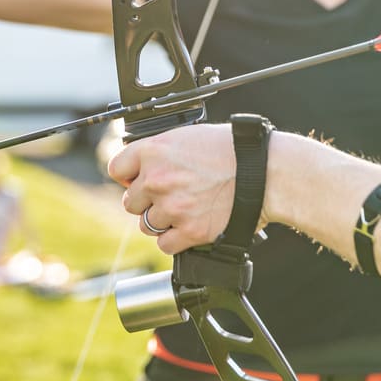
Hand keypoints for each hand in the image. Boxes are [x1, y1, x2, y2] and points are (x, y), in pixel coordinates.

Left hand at [106, 124, 243, 253]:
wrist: (264, 172)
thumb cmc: (233, 150)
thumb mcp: (187, 136)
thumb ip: (159, 152)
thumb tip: (141, 167)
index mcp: (154, 151)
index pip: (116, 169)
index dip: (128, 177)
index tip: (137, 181)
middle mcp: (157, 179)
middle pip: (130, 202)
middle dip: (147, 202)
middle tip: (170, 196)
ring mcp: (172, 206)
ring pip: (146, 225)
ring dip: (162, 221)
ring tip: (184, 210)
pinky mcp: (189, 231)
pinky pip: (164, 245)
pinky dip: (175, 240)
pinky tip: (188, 227)